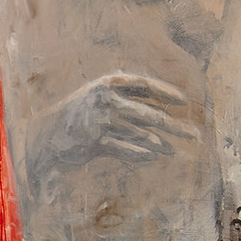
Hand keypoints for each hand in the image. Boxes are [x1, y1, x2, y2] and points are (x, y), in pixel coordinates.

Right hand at [46, 73, 198, 161]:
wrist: (45, 133)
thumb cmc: (78, 115)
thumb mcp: (99, 97)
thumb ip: (127, 100)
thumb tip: (162, 110)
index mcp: (107, 83)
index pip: (143, 84)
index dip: (165, 92)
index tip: (183, 100)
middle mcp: (106, 100)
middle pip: (149, 114)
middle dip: (174, 126)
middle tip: (195, 136)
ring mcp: (101, 121)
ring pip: (141, 134)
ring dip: (161, 144)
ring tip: (174, 150)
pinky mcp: (96, 141)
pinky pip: (127, 149)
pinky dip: (141, 154)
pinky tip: (153, 157)